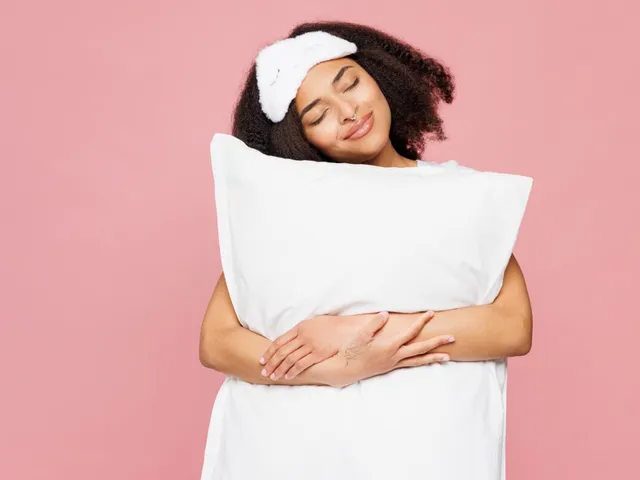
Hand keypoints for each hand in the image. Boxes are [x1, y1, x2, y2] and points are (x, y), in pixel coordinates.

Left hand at [259, 314, 366, 380]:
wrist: (347, 328)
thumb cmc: (331, 325)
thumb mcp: (313, 323)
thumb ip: (301, 330)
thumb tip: (291, 338)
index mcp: (299, 327)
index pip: (279, 341)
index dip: (269, 351)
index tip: (262, 359)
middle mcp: (302, 336)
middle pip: (282, 351)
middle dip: (271, 362)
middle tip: (264, 371)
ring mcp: (310, 345)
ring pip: (289, 359)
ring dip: (279, 369)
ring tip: (273, 376)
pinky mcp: (318, 354)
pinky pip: (302, 364)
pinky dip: (293, 371)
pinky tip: (287, 376)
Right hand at [323, 311, 454, 387]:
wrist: (345, 370)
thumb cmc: (351, 351)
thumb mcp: (361, 335)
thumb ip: (374, 324)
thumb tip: (386, 314)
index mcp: (390, 346)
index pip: (411, 332)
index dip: (421, 322)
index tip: (431, 313)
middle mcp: (395, 356)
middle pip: (421, 349)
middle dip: (437, 342)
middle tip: (452, 337)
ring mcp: (394, 363)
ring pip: (418, 360)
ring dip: (434, 357)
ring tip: (448, 356)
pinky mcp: (390, 367)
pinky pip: (411, 365)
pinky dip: (422, 362)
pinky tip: (427, 361)